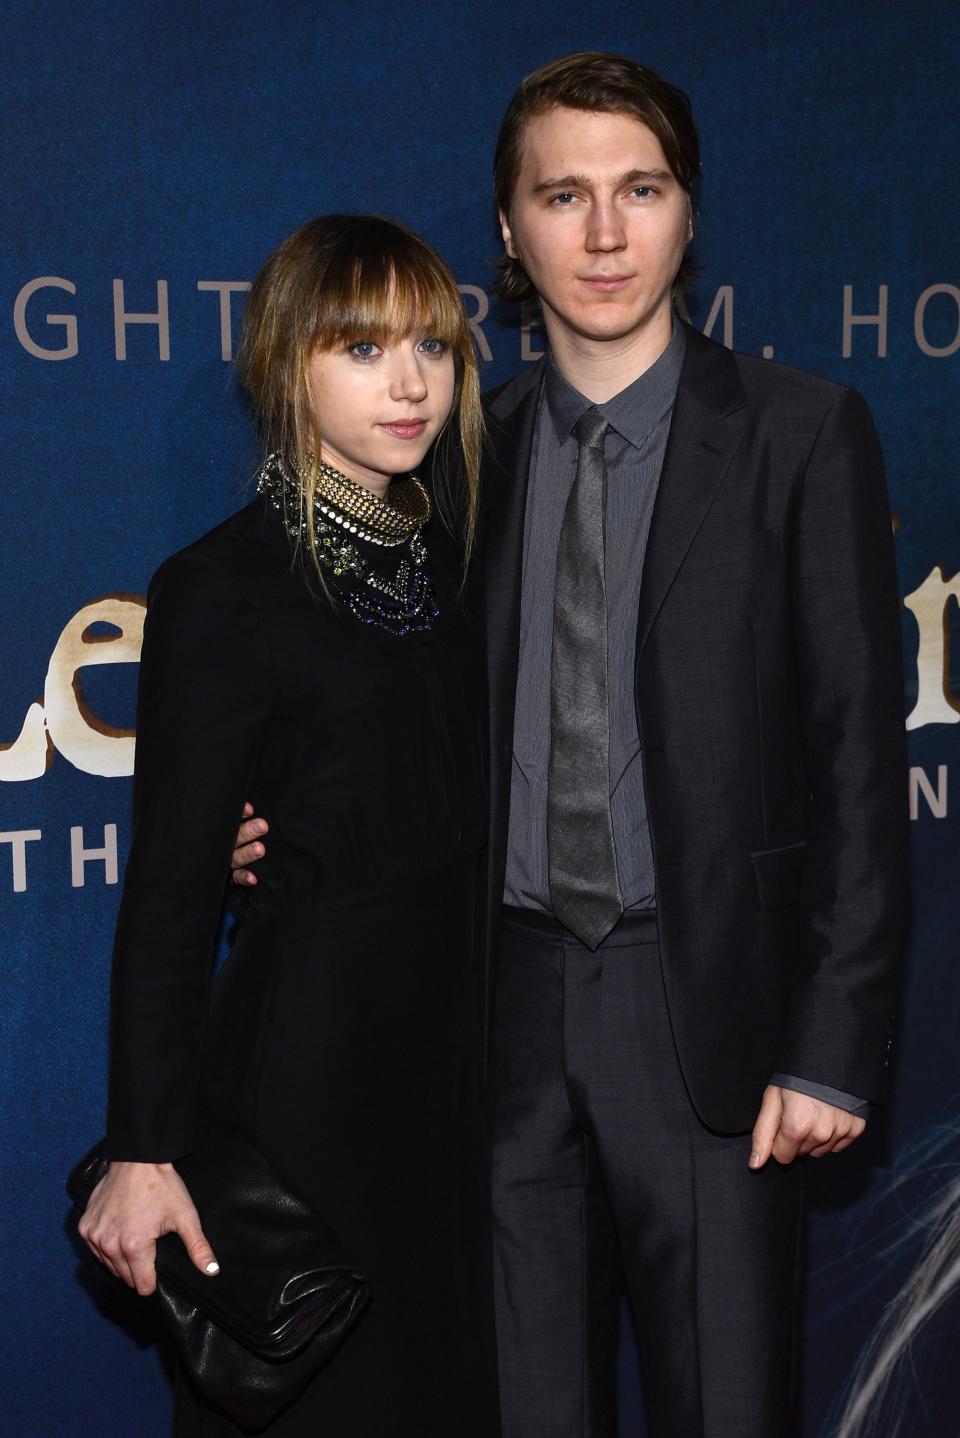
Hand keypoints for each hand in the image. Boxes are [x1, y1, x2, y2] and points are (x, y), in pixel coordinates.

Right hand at [78, 1160, 218, 1295]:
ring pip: (110, 1265)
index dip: (154, 1279)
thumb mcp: (185, 1216)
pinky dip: (107, 1246)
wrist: (137, 1159)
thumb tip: (212, 1272)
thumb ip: (198, 1247)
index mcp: (133, 1247)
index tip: (160, 1264)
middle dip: (139, 1268)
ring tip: (136, 1235)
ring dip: (122, 1258)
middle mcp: (109, 1245)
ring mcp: (93, 1236)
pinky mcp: (85, 1226)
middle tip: (150, 1244)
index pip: (142, 1285)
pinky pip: (96, 1249)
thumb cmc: (162, 1185)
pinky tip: (120, 1229)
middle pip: (126, 1277)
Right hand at [231, 800, 267, 886]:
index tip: (250, 809)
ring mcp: (228, 861)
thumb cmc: (236, 835)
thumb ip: (243, 815)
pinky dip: (244, 877)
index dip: (241, 814)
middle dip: (248, 832)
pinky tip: (253, 878)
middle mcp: (225, 845)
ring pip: (236, 857)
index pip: (231, 820)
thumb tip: (251, 806)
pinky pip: (237, 877)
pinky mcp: (232, 876)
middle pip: (235, 837)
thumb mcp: (237, 824)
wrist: (215, 866)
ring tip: (260, 849)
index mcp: (226, 831)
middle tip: (263, 826)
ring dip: (247, 853)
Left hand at [749, 1084, 865, 1168]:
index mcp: (797, 1127)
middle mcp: (820, 1134)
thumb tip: (755, 1164)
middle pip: (801, 1153)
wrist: (829, 1057)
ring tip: (814, 1112)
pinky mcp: (856, 1129)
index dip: (778, 1141)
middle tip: (798, 1112)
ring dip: (814, 1138)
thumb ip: (762, 1134)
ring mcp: (840, 1132)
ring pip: (820, 1151)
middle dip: (796, 1138)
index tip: (782, 1122)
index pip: (782, 1157)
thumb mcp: (772, 1099)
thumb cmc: (796, 1077)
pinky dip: (832, 1135)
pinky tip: (828, 1115)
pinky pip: (838, 1146)